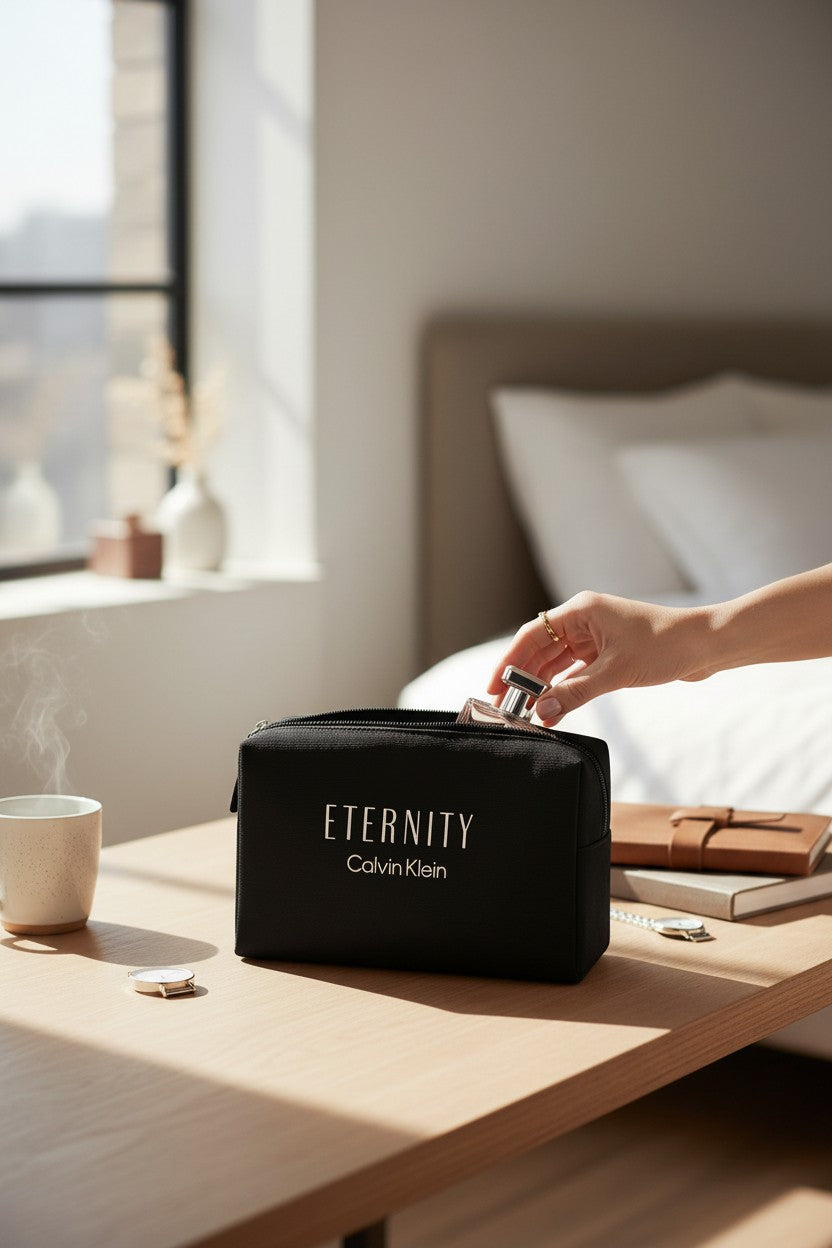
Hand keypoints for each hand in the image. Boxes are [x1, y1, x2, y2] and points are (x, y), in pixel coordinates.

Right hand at [487, 591, 714, 725]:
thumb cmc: (665, 645)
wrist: (706, 646)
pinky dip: (564, 689)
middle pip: (541, 649)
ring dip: (543, 686)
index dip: (509, 661)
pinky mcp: (607, 654)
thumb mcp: (615, 672)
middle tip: (506, 706)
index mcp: (581, 610)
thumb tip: (542, 712)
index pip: (531, 634)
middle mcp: (583, 621)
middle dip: (523, 677)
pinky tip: (553, 708)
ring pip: (557, 663)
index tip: (494, 685)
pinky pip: (575, 672)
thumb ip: (575, 692)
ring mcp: (595, 638)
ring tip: (526, 712)